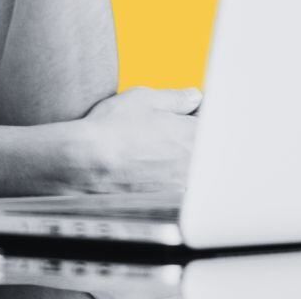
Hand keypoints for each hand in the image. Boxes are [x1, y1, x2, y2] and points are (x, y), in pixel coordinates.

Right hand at [68, 86, 200, 193]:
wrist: (85, 164)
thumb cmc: (111, 130)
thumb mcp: (143, 99)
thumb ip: (176, 99)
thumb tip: (194, 97)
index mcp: (194, 134)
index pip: (214, 123)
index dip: (201, 117)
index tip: (190, 114)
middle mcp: (194, 162)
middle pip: (207, 149)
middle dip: (191, 139)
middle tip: (165, 134)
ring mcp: (183, 185)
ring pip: (192, 171)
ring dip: (180, 162)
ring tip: (152, 154)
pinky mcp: (168, 203)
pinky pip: (179, 190)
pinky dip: (168, 181)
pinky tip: (146, 173)